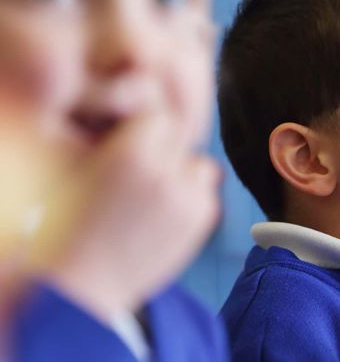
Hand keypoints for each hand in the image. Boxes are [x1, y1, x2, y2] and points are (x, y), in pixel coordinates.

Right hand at [40, 90, 219, 321]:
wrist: (85, 282)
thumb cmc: (73, 223)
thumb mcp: (85, 168)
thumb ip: (121, 142)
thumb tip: (156, 120)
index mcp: (129, 152)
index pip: (157, 117)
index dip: (145, 130)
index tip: (132, 146)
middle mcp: (164, 170)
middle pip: (182, 139)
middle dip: (165, 151)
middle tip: (142, 176)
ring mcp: (187, 196)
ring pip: (200, 165)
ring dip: (184, 174)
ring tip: (154, 198)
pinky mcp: (202, 219)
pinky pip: (206, 195)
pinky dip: (191, 202)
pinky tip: (162, 220)